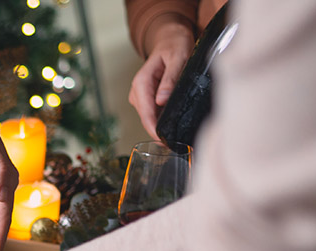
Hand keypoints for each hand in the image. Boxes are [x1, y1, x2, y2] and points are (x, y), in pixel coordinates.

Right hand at [128, 19, 195, 137]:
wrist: (170, 39)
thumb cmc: (174, 46)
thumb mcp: (177, 58)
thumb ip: (170, 79)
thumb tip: (161, 101)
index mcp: (141, 83)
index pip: (145, 112)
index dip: (153, 129)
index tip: (164, 142)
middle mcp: (137, 92)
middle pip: (146, 119)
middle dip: (158, 132)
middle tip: (175, 145)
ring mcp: (141, 97)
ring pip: (149, 118)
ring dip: (161, 127)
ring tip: (177, 137)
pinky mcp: (148, 99)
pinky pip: (154, 114)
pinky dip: (163, 120)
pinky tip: (173, 126)